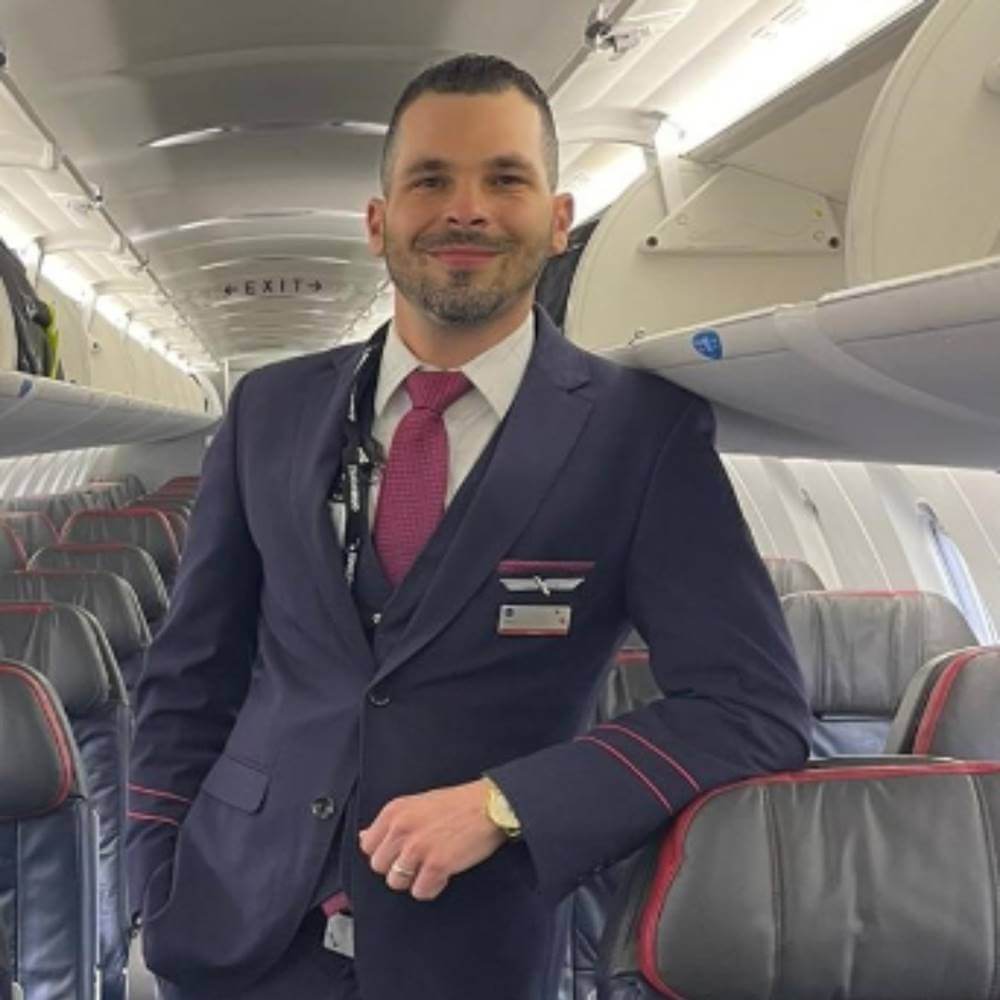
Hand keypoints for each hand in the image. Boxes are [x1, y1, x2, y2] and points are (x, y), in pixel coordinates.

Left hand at [358, 778, 506, 900]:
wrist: (490, 806)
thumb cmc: (457, 804)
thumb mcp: (417, 804)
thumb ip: (391, 822)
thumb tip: (365, 837)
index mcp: (395, 811)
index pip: (368, 846)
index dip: (385, 853)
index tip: (399, 853)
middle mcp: (401, 828)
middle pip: (379, 866)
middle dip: (398, 867)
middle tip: (418, 861)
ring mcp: (418, 847)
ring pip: (396, 882)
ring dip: (413, 879)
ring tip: (431, 866)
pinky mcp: (436, 864)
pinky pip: (420, 891)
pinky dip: (432, 887)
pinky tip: (443, 873)